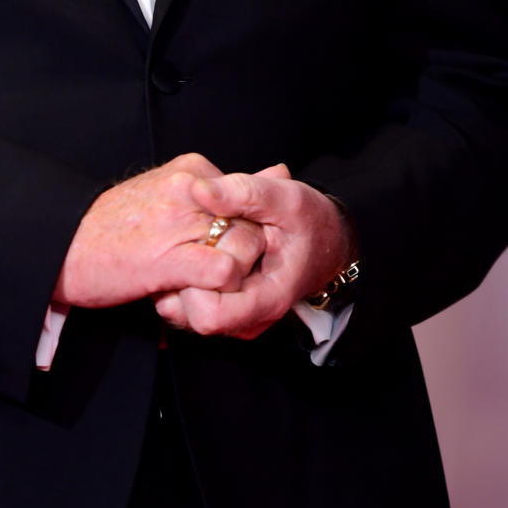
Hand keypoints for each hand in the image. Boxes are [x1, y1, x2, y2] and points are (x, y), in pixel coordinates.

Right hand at [53, 154, 266, 310]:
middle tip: (218, 274)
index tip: (223, 249)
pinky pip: (224, 273)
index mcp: (191, 170)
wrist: (64, 248)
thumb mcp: (170, 194)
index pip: (249, 199)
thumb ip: (221, 188)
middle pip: (253, 223)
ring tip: (204, 284)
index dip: (244, 232)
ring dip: (235, 275)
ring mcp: (180, 222)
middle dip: (246, 256)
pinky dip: (221, 290)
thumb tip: (280, 171)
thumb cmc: (114, 227)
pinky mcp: (171, 258)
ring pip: (246, 247)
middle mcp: (190, 188)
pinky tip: (195, 292)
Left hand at [153, 164, 355, 339]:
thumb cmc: (310, 221)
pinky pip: (188, 304)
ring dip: (180, 277)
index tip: (202, 245)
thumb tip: (198, 188)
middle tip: (192, 239)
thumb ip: (244, 192)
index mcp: (267, 300)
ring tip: (194, 243)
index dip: (195, 282)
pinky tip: (197, 250)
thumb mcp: (286, 198)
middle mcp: (249, 319)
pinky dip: (185, 277)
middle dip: (182, 276)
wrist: (328, 240)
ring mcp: (236, 319)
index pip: (209, 316)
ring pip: (183, 311)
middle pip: (189, 315)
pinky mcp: (226, 310)